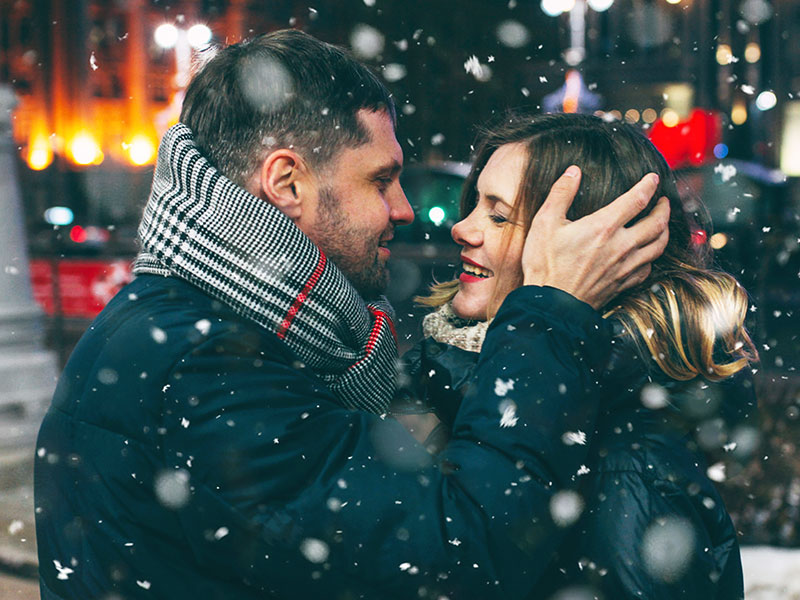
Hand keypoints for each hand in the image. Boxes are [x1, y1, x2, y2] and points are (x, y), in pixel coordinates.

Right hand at [521, 165, 669, 309]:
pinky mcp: (622, 284)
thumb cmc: (545, 265)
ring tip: (662, 224)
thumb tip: (573, 172)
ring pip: (658, 246)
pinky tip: (647, 254)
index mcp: (603, 227)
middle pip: (656, 223)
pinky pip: (647, 268)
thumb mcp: (544, 223)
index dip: (648, 185)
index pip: (637, 199)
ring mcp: (624, 267)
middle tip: (663, 201)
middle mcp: (621, 246)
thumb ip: (560, 194)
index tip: (652, 178)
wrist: (550, 305)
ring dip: (664, 231)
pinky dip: (652, 257)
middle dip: (664, 208)